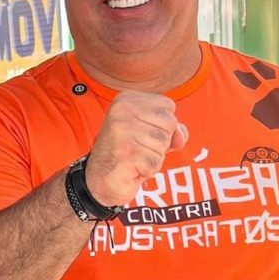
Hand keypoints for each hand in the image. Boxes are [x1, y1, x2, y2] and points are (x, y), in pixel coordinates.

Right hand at [85, 90, 187, 206]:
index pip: (168, 106)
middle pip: (169, 123)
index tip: (140, 134)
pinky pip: (156, 162)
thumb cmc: (128, 153)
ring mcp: (122, 131)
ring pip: (164, 143)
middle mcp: (122, 110)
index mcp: (126, 99)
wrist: (99, 180)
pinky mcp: (126, 153)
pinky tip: (131, 168)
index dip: (162, 125)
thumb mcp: (150, 133)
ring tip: (134, 158)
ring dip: (153, 157)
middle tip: (137, 148)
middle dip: (160, 141)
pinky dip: (147, 170)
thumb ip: (171, 128)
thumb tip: (179, 136)